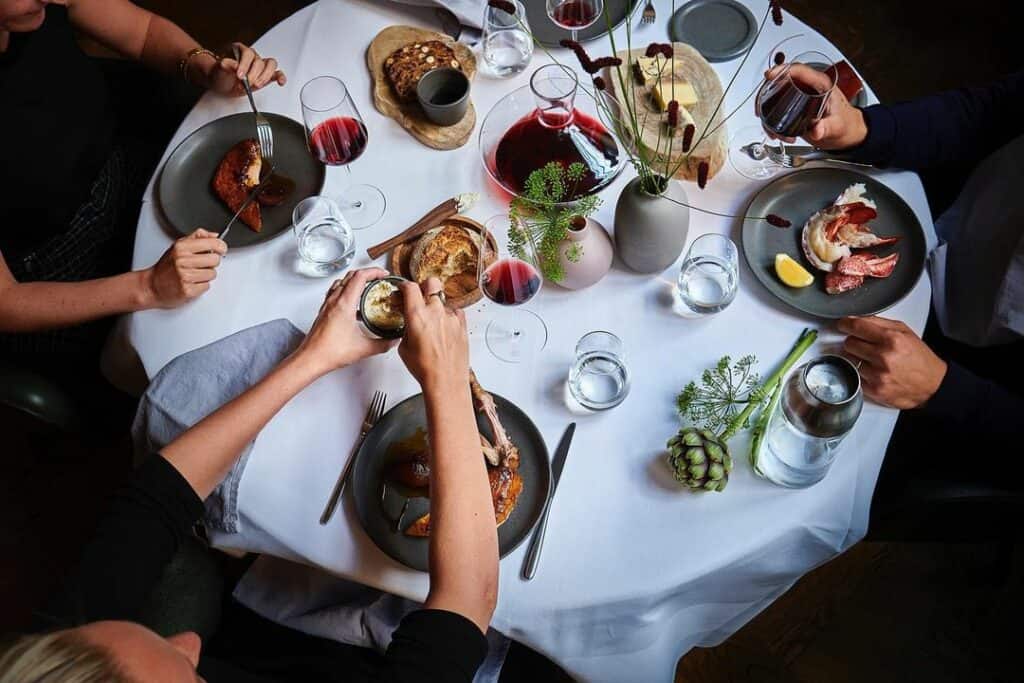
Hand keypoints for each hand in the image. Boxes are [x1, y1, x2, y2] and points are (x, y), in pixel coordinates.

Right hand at [145, 228, 226, 307]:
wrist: (152, 286)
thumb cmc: (166, 267)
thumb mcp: (178, 246)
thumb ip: (197, 237)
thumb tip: (214, 235)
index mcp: (181, 247)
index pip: (213, 243)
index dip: (220, 246)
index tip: (220, 249)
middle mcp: (182, 261)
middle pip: (215, 260)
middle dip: (212, 262)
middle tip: (202, 264)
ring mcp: (185, 276)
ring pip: (212, 274)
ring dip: (206, 275)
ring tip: (194, 274)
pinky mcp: (188, 290)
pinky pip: (207, 286)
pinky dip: (201, 286)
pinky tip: (191, 282)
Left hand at [209, 43, 285, 96]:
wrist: (222, 84)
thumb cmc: (221, 74)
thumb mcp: (219, 69)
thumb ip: (226, 65)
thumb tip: (233, 64)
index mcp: (240, 50)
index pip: (248, 54)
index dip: (245, 65)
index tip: (240, 76)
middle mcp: (252, 56)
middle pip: (259, 62)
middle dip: (253, 75)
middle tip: (244, 84)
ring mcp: (260, 66)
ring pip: (270, 66)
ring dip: (265, 77)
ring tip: (257, 85)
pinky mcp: (266, 76)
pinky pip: (277, 74)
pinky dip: (280, 77)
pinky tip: (280, 82)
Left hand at [295, 268, 396, 373]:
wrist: (311, 359)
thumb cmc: (330, 352)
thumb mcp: (364, 348)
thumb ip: (383, 344)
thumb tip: (394, 340)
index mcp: (345, 304)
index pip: (360, 276)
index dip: (374, 272)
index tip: (384, 274)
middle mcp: (334, 300)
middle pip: (351, 275)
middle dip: (367, 273)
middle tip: (379, 279)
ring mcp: (328, 305)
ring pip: (342, 282)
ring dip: (356, 280)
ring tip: (367, 288)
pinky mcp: (324, 311)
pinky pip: (336, 293)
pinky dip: (347, 291)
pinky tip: (354, 304)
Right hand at [398, 278, 468, 392]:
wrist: (445, 381)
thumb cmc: (424, 368)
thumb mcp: (404, 347)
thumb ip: (407, 328)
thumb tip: (409, 323)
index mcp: (417, 315)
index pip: (410, 287)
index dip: (404, 286)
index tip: (403, 289)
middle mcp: (436, 311)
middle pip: (431, 283)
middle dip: (424, 287)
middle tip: (420, 297)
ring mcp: (451, 317)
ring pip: (443, 301)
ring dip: (437, 307)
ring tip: (433, 323)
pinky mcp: (462, 324)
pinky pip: (455, 312)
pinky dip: (449, 317)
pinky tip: (445, 329)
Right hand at [758, 64, 867, 149]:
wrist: (848, 132)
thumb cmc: (846, 123)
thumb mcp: (837, 126)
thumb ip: (827, 128)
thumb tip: (816, 129)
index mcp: (820, 84)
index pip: (799, 70)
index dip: (782, 70)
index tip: (770, 75)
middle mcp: (808, 88)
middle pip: (782, 81)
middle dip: (767, 93)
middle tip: (760, 107)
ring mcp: (800, 98)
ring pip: (776, 96)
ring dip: (767, 110)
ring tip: (771, 128)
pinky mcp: (795, 109)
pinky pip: (777, 109)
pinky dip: (771, 120)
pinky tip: (775, 132)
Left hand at [839, 316, 947, 408]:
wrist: (933, 385)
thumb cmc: (920, 358)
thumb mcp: (905, 332)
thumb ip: (880, 323)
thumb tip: (857, 318)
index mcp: (892, 339)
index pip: (857, 327)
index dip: (846, 324)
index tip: (843, 324)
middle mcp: (884, 357)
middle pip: (850, 343)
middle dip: (854, 341)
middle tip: (865, 344)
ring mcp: (878, 375)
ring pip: (850, 360)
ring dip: (858, 358)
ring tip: (873, 360)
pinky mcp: (874, 390)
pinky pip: (855, 376)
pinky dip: (861, 373)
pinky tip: (874, 371)